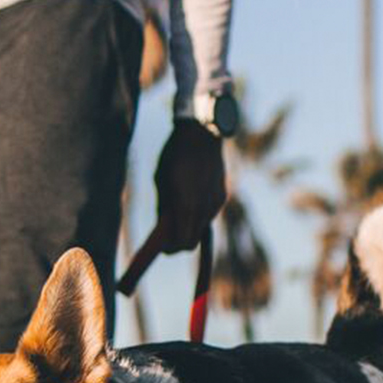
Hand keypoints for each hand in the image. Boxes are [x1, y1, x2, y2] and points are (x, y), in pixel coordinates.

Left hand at [153, 119, 225, 252]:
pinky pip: (208, 215)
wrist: (203, 133)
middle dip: (179, 243)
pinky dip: (199, 215)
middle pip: (192, 242)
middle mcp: (204, 209)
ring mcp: (215, 204)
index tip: (162, 248)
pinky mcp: (221, 197)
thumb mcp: (161, 181)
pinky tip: (192, 198)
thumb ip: (163, 208)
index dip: (170, 249)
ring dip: (189, 227)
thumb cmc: (175, 155)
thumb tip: (162, 229)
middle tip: (168, 236)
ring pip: (201, 229)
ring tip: (179, 212)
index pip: (181, 243)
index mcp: (186, 206)